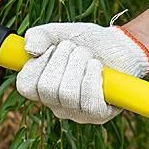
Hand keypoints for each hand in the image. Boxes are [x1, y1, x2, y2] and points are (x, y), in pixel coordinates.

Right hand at [16, 22, 148, 123]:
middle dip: (64, 59)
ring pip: (68, 94)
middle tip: (78, 50)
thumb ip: (39, 35)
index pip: (25, 86)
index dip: (37, 65)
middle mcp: (57, 104)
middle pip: (47, 89)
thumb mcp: (61, 32)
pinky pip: (89, 103)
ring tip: (90, 57)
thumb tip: (30, 50)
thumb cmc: (91, 42)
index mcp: (42, 88)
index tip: (52, 49)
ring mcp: (77, 113)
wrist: (123, 46)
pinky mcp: (98, 116)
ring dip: (80, 65)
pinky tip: (97, 68)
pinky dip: (93, 79)